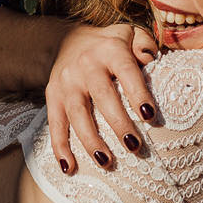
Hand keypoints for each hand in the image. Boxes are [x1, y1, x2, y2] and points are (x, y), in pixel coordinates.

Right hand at [45, 23, 158, 174]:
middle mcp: (86, 66)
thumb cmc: (109, 45)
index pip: (126, 71)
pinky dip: (60, 147)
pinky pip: (55, 124)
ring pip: (78, 115)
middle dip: (118, 123)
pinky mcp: (53, 96)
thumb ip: (144, 44)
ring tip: (106, 162)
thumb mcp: (128, 35)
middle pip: (102, 97)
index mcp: (110, 50)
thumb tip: (150, 59)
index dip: (138, 93)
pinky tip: (70, 167)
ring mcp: (67, 82)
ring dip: (91, 141)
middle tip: (135, 147)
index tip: (150, 116)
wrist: (66, 41)